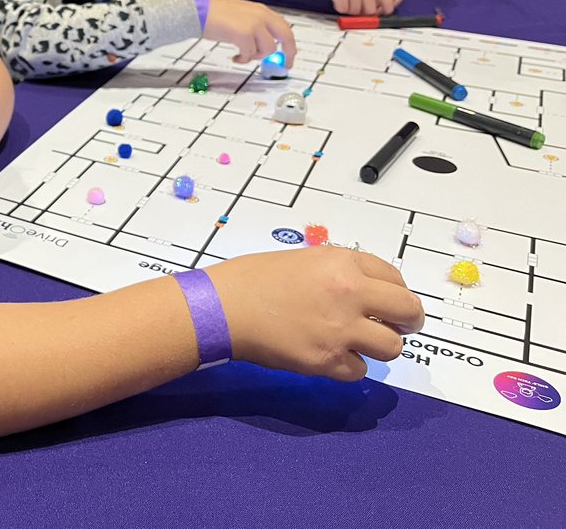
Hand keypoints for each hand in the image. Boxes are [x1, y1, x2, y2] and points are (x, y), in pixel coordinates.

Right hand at [202, 0, 296, 65]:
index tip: (289, 55)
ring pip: (268, 49)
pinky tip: (235, 56)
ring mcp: (254, 24)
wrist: (198, 11)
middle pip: (286, 36)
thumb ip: (256, 27)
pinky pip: (251, 54)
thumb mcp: (241, 15)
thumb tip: (265, 45)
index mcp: (261, 10)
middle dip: (288, 53)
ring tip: (243, 55)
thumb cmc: (214, 14)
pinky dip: (244, 59)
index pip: (284, 27)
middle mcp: (261, 15)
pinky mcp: (244, 34)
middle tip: (285, 66)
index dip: (289, 43)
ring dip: (256, 56)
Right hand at [207, 246, 423, 381]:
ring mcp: (341, 330)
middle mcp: (350, 293)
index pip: (395, 278)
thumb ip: (340, 272)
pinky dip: (348, 365)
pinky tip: (328, 355)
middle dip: (408, 321)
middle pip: (408, 312)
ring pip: (391, 347)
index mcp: (343, 262)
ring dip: (378, 346)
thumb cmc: (253, 278)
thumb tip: (367, 293)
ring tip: (356, 342)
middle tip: (397, 327)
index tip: (389, 301)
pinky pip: (359, 370)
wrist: (222, 307)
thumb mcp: (304, 259)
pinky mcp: (327, 361)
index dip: (396, 292)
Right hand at [305, 0, 393, 15]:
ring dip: (348, 9)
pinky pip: (343, 10)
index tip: (377, 14)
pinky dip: (338, 7)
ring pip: (355, 12)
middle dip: (361, 12)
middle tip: (352, 4)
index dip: (384, 10)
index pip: (388, 0)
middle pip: (370, 11)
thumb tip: (374, 10)